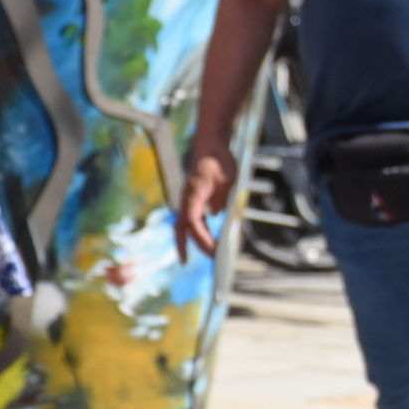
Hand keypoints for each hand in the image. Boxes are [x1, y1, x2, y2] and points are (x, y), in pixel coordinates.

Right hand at [176, 141, 236, 261]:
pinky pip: (191, 217)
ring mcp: (189, 198)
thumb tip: (215, 214)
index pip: (193, 223)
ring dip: (189, 239)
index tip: (212, 250)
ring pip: (184, 223)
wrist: (211, 145)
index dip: (201, 238)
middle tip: (188, 262)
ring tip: (196, 254)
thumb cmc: (219, 161)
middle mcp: (187, 199)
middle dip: (186, 245)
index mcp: (193, 196)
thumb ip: (221, 199)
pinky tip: (203, 237)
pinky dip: (195, 229)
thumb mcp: (227, 181)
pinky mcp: (194, 197)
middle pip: (182, 227)